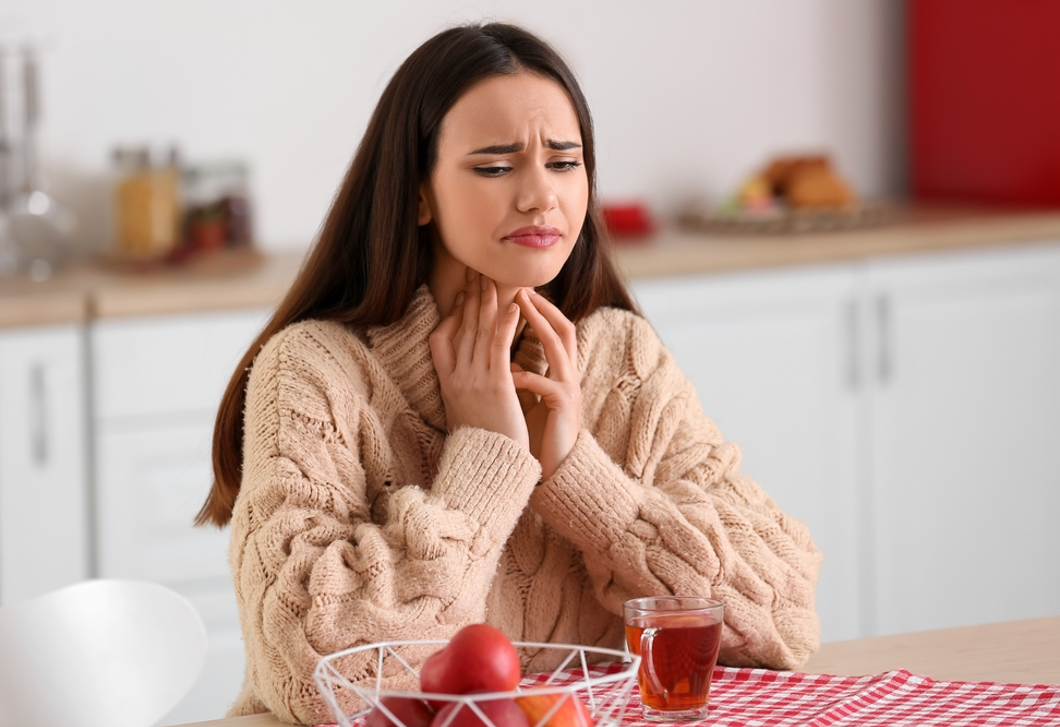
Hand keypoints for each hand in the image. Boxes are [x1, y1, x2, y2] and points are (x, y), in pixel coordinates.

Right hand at [429, 269, 528, 448]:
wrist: (488, 468)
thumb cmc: (483, 445)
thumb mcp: (463, 414)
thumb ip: (464, 390)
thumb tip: (467, 376)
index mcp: (447, 386)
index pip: (440, 341)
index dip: (450, 316)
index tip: (459, 297)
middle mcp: (457, 379)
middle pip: (462, 329)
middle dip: (469, 298)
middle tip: (475, 272)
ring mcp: (475, 381)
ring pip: (479, 333)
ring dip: (487, 302)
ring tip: (493, 279)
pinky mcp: (497, 386)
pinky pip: (499, 347)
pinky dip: (506, 323)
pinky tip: (514, 305)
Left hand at [511, 289, 581, 479]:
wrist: (554, 469)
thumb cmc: (538, 435)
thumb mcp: (529, 401)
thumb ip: (524, 380)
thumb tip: (507, 362)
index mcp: (559, 372)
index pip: (554, 331)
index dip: (540, 310)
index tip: (518, 291)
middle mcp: (568, 376)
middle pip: (562, 330)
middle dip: (543, 308)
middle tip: (522, 288)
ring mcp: (569, 390)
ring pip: (559, 348)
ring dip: (540, 325)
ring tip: (521, 309)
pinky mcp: (564, 408)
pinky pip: (547, 385)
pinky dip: (528, 377)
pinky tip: (511, 374)